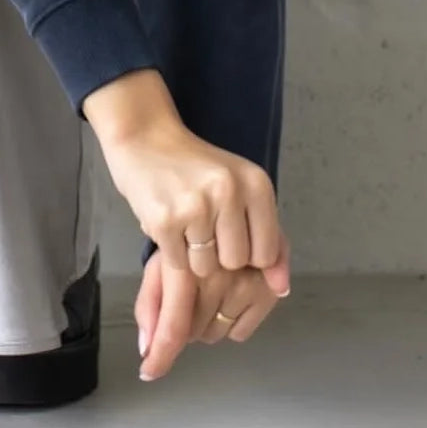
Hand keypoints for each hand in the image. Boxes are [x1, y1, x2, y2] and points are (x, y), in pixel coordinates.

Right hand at [95, 108, 289, 293]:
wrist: (144, 138)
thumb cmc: (196, 169)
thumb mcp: (241, 190)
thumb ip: (269, 239)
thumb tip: (282, 289)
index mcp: (256, 183)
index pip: (267, 253)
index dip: (246, 249)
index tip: (229, 228)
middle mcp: (229, 191)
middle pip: (235, 262)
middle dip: (218, 252)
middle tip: (202, 222)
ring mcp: (196, 206)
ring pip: (206, 268)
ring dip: (192, 254)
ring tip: (183, 220)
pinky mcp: (164, 219)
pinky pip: (177, 264)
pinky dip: (171, 250)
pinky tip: (167, 221)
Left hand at [134, 228, 291, 380]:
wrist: (233, 211)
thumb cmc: (190, 239)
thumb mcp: (163, 261)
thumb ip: (149, 304)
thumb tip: (145, 349)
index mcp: (185, 264)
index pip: (173, 322)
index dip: (161, 353)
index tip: (148, 373)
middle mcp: (218, 275)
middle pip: (193, 332)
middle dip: (187, 323)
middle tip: (189, 296)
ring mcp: (246, 283)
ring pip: (216, 334)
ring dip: (209, 323)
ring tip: (211, 292)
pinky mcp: (269, 291)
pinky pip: (241, 333)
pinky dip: (232, 323)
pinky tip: (231, 296)